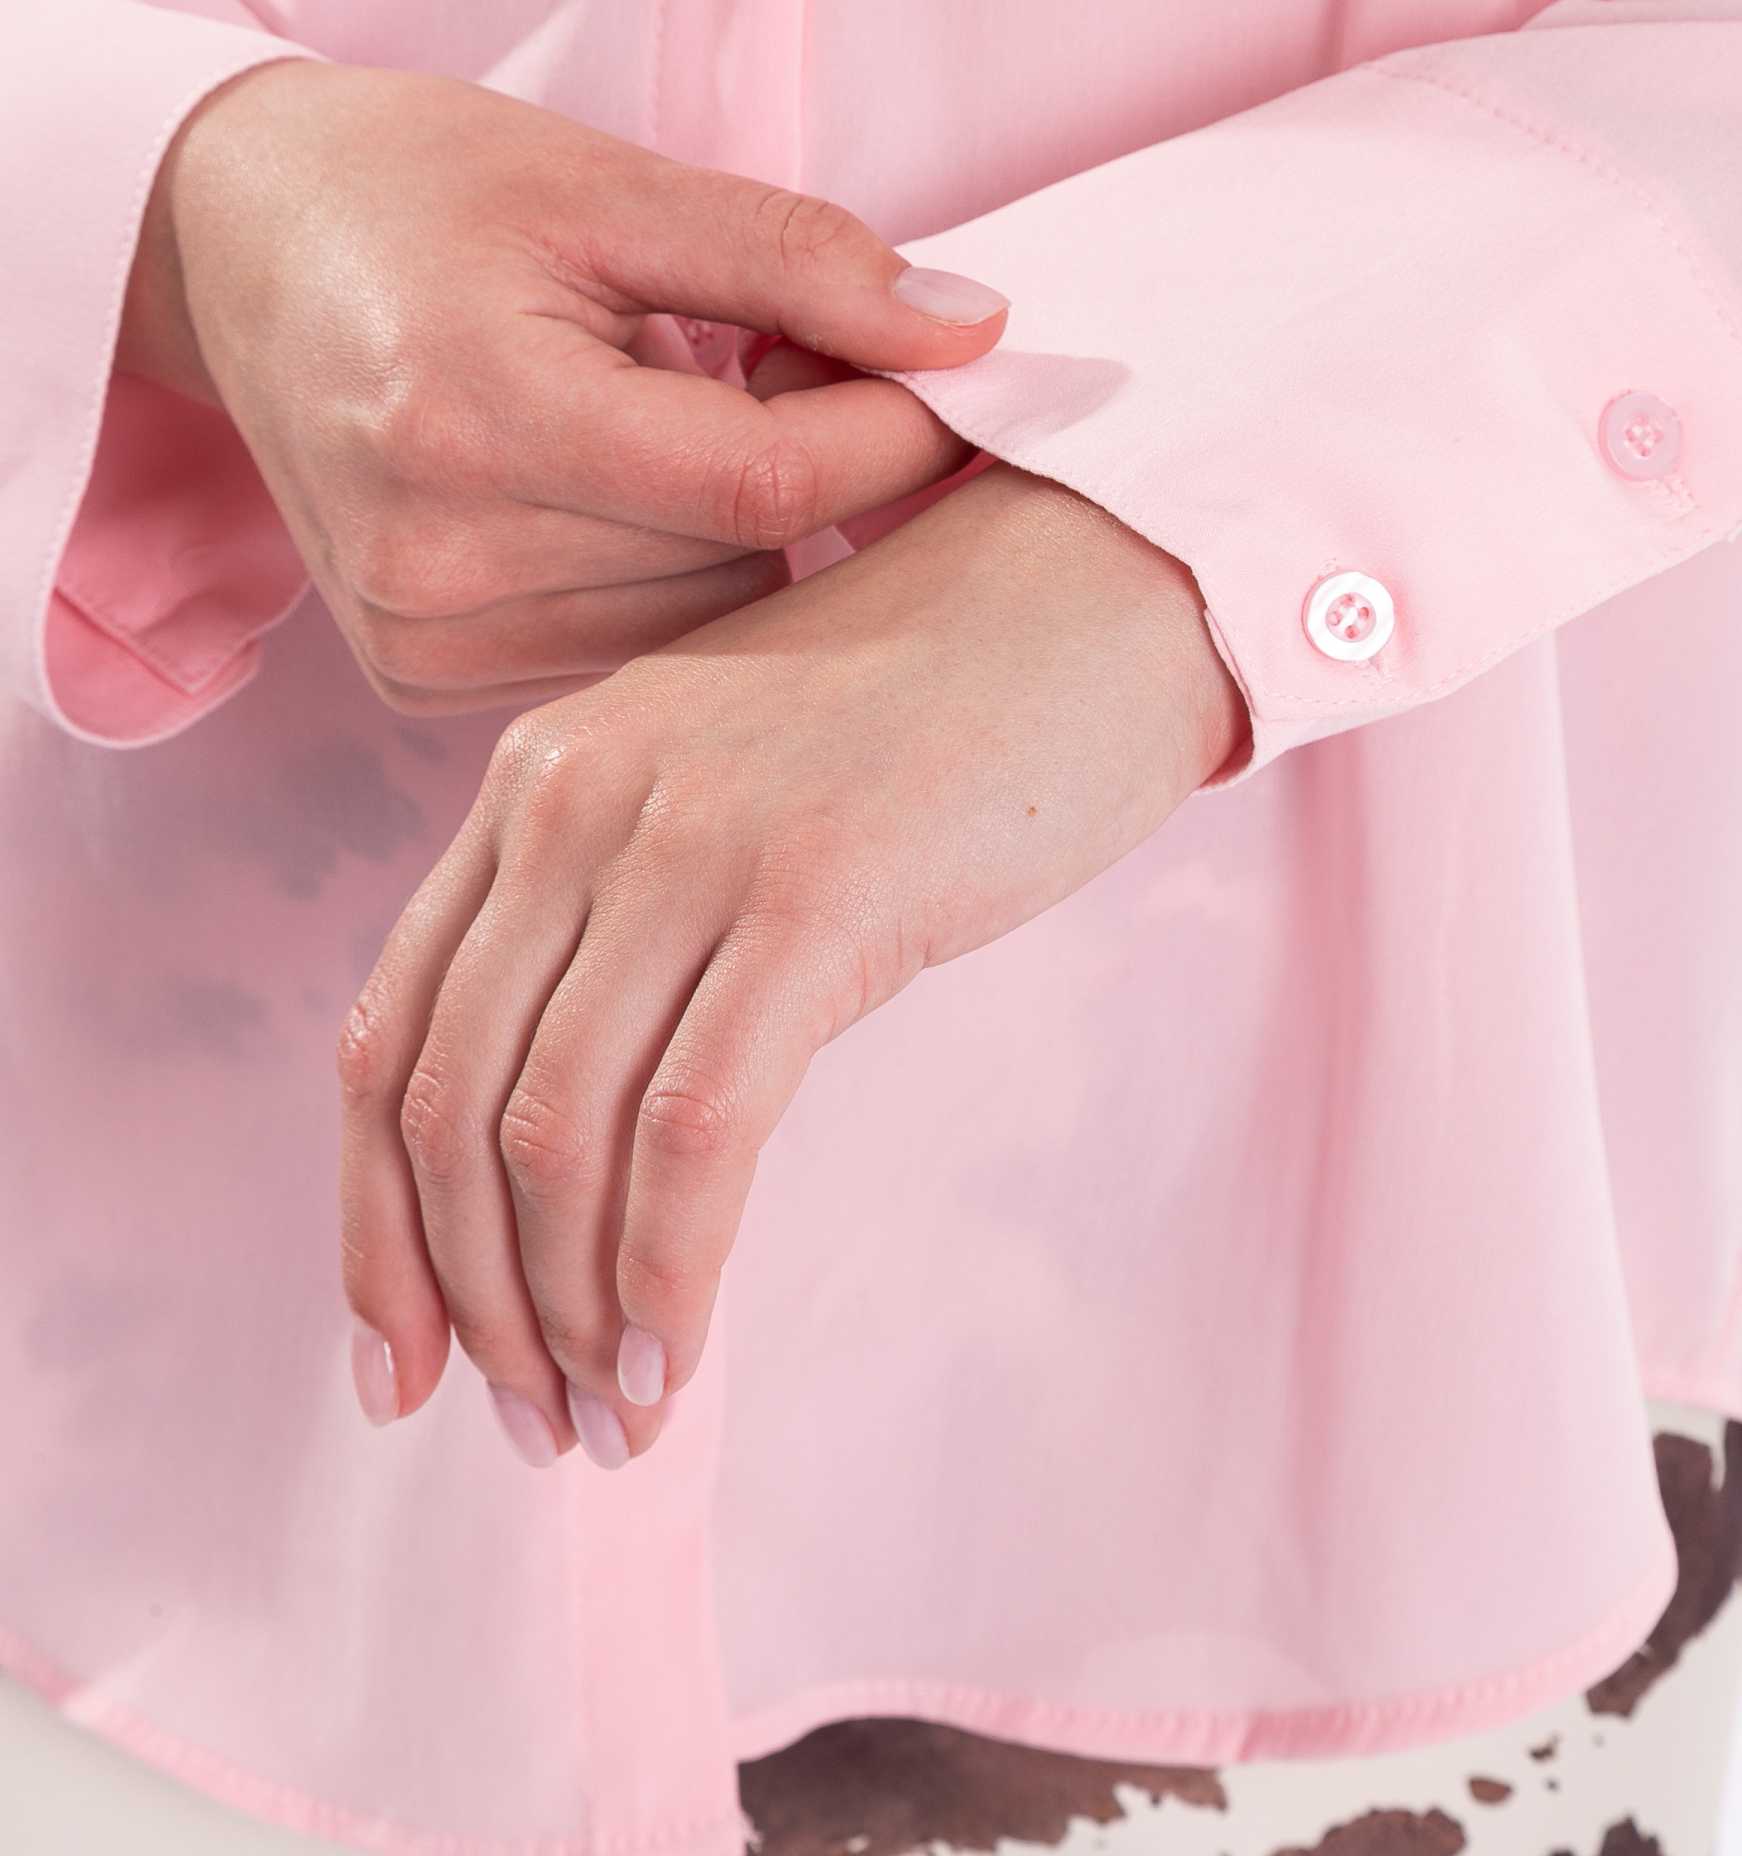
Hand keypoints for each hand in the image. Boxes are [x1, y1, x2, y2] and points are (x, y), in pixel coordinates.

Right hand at [116, 61, 1007, 709]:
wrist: (232, 241)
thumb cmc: (419, 189)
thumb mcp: (612, 186)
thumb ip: (798, 259)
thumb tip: (974, 330)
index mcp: (473, 417)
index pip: (766, 485)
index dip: (894, 430)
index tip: (957, 369)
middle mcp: (433, 558)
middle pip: (746, 564)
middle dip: (816, 468)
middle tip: (787, 360)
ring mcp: (419, 637)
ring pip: (707, 626)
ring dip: (744, 531)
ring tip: (682, 412)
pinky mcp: (420, 677)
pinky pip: (634, 650)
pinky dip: (670, 574)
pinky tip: (624, 484)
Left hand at [337, 464, 1247, 1463]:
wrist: (1097, 589)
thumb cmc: (930, 716)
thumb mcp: (723, 790)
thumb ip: (622, 921)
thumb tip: (566, 1162)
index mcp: (537, 778)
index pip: (389, 1036)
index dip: (373, 1225)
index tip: (399, 1358)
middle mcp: (578, 799)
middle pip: (450, 1106)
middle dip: (469, 1301)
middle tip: (532, 1422)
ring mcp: (693, 839)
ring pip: (559, 1135)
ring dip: (569, 1315)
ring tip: (614, 1417)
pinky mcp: (816, 893)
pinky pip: (698, 1131)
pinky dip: (671, 1274)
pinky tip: (682, 1357)